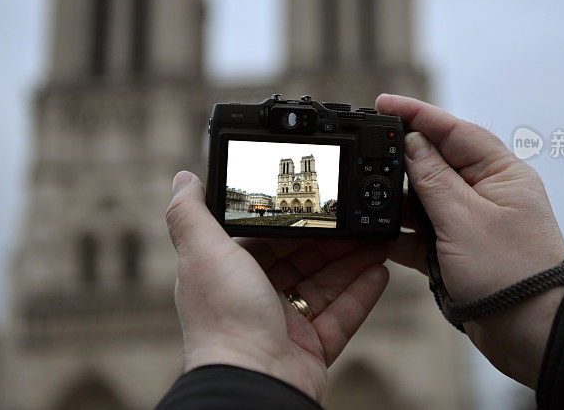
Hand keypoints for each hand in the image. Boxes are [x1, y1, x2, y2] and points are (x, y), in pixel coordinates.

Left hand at [165, 171, 388, 401]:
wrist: (252, 386)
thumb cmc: (224, 320)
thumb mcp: (202, 253)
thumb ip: (191, 213)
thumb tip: (184, 178)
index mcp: (227, 274)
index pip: (266, 237)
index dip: (294, 220)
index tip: (319, 203)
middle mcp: (253, 298)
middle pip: (300, 260)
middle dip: (332, 240)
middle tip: (360, 218)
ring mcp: (283, 325)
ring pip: (324, 285)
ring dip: (352, 262)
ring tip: (379, 240)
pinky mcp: (310, 349)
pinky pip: (341, 316)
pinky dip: (361, 295)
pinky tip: (380, 273)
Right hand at [376, 94, 563, 388]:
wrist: (532, 334)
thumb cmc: (512, 273)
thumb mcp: (463, 218)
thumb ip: (432, 178)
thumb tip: (411, 142)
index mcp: (500, 173)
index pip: (454, 130)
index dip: (417, 114)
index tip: (383, 103)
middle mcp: (486, 192)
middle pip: (436, 162)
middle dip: (402, 158)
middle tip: (367, 151)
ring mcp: (471, 221)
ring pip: (425, 199)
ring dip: (398, 200)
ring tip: (367, 196)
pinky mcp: (458, 249)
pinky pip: (422, 232)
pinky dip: (401, 233)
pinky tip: (376, 234)